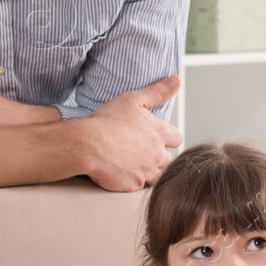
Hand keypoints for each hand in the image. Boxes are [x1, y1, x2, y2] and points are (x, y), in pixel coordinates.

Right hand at [80, 76, 182, 190]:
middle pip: (168, 159)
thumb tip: (177, 80)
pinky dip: (133, 179)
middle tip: (140, 149)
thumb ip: (157, 91)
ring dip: (150, 170)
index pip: (177, 138)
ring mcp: (146, 172)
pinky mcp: (133, 185)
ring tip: (133, 162)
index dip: (168, 137)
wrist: (88, 145)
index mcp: (160, 133)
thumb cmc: (108, 120)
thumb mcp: (133, 99)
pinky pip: (139, 185)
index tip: (156, 136)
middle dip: (159, 155)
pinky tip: (122, 170)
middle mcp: (157, 154)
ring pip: (158, 175)